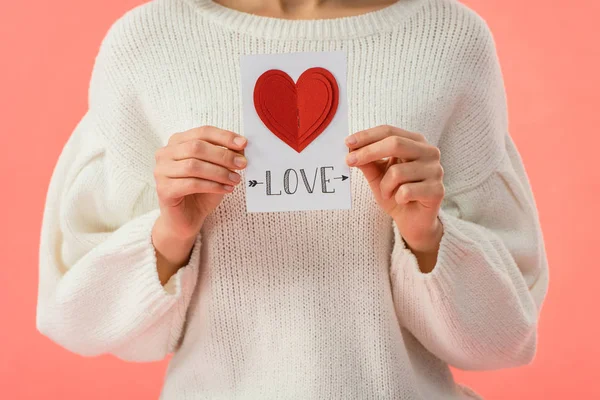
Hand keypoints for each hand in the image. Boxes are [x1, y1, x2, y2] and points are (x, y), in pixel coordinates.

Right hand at [154, 125, 247, 239]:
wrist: (186, 218)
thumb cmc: (201, 191)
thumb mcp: (217, 169)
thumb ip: (225, 156)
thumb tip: (242, 146)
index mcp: (177, 142)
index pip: (202, 132)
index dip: (224, 136)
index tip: (243, 143)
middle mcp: (165, 153)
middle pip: (197, 147)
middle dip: (223, 155)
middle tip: (242, 164)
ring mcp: (161, 171)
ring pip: (194, 165)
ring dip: (219, 172)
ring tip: (236, 180)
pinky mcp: (163, 189)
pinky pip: (191, 184)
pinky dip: (212, 186)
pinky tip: (226, 189)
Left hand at [345, 125, 443, 252]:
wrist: (412, 221)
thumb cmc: (395, 193)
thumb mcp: (377, 175)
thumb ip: (367, 161)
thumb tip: (350, 146)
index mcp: (415, 142)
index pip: (389, 131)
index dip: (367, 136)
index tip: (347, 142)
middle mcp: (429, 152)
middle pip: (395, 143)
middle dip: (368, 152)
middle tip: (349, 161)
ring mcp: (436, 170)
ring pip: (397, 172)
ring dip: (384, 186)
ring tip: (388, 193)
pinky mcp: (438, 190)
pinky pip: (406, 191)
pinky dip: (397, 198)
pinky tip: (402, 201)